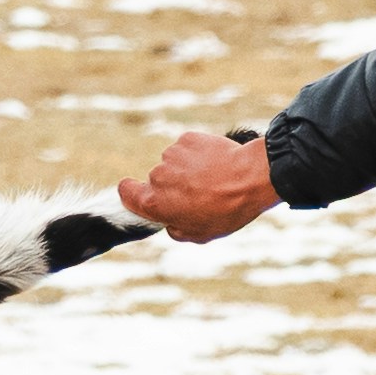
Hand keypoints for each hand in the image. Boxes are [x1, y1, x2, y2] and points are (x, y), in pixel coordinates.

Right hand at [117, 128, 280, 241]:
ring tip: (212, 179)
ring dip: (186, 169)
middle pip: (156, 179)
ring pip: (173, 162)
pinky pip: (187, 148)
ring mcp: (172, 155)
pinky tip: (215, 163)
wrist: (250, 179)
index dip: (131, 193)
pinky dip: (197, 154)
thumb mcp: (199, 234)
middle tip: (197, 194)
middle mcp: (158, 176)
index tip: (142, 194)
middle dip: (171, 185)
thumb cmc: (225, 211)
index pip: (125, 192)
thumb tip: (170, 221)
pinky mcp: (188, 139)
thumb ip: (174, 228)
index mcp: (154, 202)